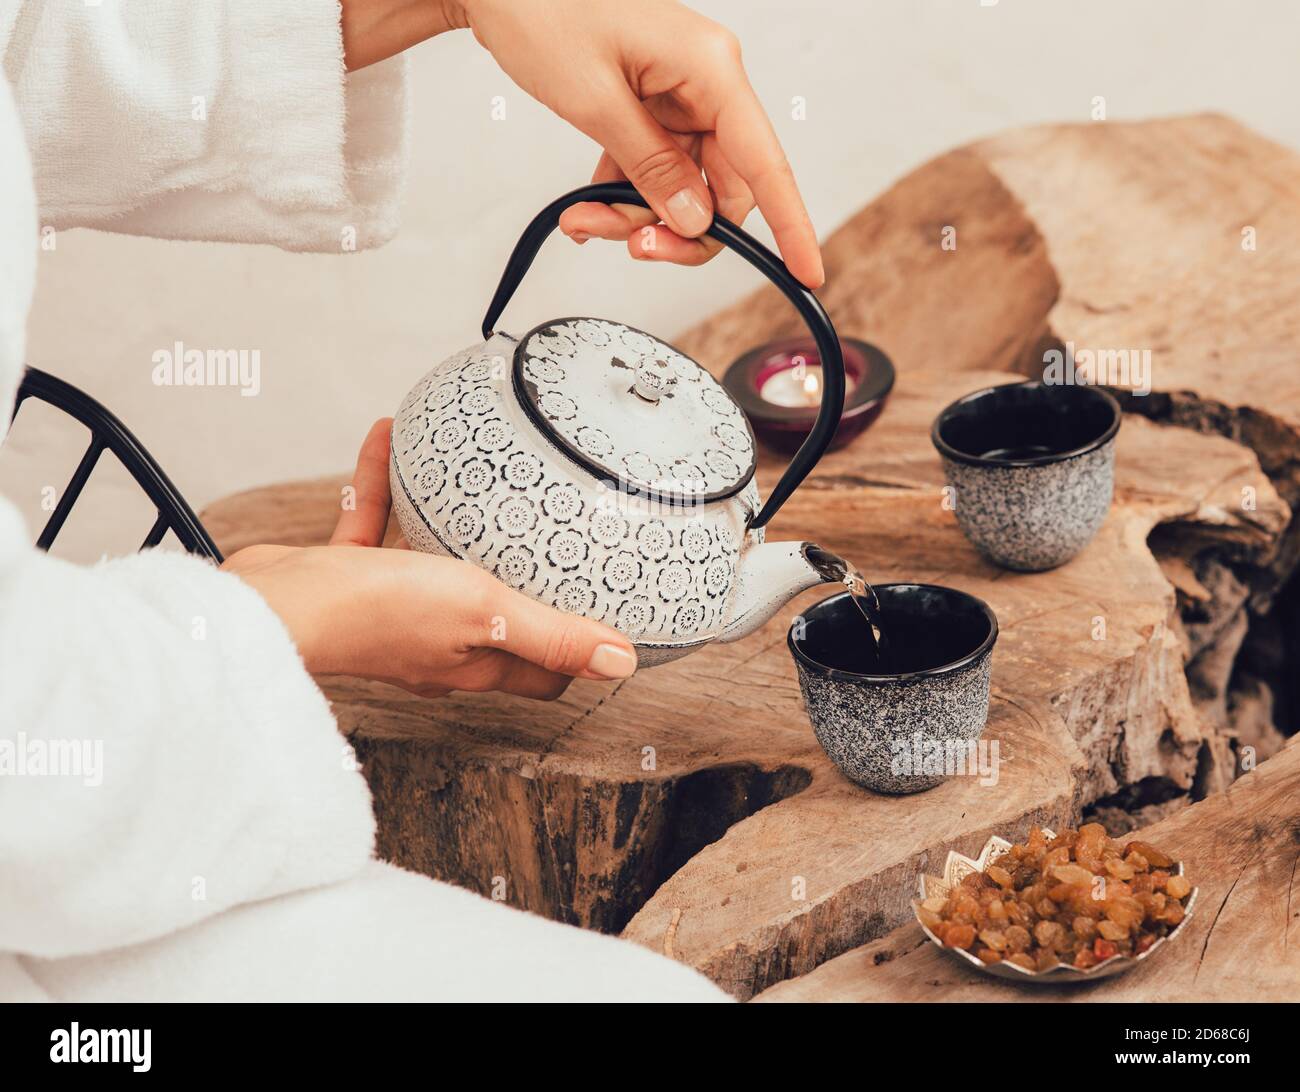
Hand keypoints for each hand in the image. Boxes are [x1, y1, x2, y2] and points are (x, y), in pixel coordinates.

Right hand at [221, 420, 637, 698]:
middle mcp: (438, 644)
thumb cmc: (375, 615)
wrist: (272, 605)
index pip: (542, 673)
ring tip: (469, 480)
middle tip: (545, 534)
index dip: (574, 652)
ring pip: (436, 564)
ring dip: (451, 523)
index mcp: (475, 661)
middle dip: (523, 581)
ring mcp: (393, 613)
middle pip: (497, 619)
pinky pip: (377, 528)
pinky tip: (390, 442)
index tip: (599, 611)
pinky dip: (385, 490)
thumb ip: (552, 635)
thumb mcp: (485, 612)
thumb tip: (620, 662)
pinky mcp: (350, 580)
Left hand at [339, 0, 822, 286]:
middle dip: (671, 227)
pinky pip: (656, 168)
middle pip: (720, 187)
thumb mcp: (594, 100)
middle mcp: (706, 81)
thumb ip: (650, 167)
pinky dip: (624, 193)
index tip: (809, 273)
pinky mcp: (653, 104)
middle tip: (623, 244)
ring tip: (583, 220)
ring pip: (683, 187)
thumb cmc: (542, 10)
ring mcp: (679, 93)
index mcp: (710, 68)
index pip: (766, 163)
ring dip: (635, 215)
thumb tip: (693, 218)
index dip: (791, 225)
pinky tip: (588, 202)